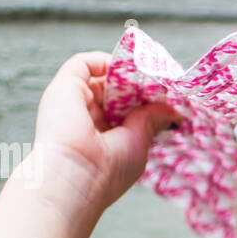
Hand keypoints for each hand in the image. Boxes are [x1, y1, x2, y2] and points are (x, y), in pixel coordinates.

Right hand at [27, 51, 178, 213]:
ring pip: (100, 77)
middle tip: (163, 82)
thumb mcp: (137, 143)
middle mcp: (86, 119)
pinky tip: (126, 66)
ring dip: (125, 73)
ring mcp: (73, 102)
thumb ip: (150, 120)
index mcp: (102, 138)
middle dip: (137, 86)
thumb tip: (172, 109)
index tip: (165, 96)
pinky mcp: (64, 88)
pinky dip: (105, 60)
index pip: (123, 111)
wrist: (74, 177)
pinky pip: (83, 63)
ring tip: (150, 72)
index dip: (143, 101)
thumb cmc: (107, 171)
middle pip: (113, 92)